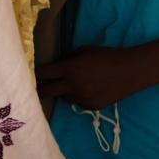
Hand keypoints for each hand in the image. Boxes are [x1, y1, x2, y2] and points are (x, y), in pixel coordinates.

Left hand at [37, 44, 158, 109]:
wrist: (131, 71)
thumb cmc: (106, 56)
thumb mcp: (82, 51)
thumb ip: (66, 60)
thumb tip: (53, 67)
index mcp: (68, 68)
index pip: (42, 73)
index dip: (33, 73)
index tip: (27, 74)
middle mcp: (72, 85)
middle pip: (45, 91)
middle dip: (39, 89)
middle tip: (34, 88)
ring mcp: (82, 98)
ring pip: (63, 97)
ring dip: (63, 91)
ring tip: (74, 83)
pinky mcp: (91, 106)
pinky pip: (77, 102)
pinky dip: (78, 96)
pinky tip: (89, 88)